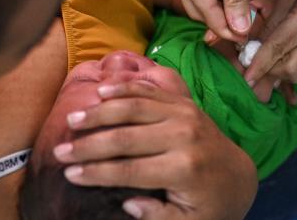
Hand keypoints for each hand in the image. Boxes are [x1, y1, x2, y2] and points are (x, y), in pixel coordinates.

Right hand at [55, 82, 257, 219]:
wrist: (236, 174)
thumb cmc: (208, 203)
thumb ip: (158, 217)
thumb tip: (128, 202)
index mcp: (185, 169)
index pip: (130, 170)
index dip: (96, 172)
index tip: (69, 174)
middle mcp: (184, 136)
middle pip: (127, 137)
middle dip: (89, 144)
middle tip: (60, 150)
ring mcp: (185, 113)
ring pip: (135, 107)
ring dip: (101, 112)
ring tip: (73, 118)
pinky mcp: (183, 101)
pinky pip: (149, 91)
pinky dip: (124, 89)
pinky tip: (101, 92)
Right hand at [170, 0, 254, 42]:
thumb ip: (237, 0)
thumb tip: (240, 31)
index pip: (204, 12)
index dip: (226, 28)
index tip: (246, 39)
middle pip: (199, 11)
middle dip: (223, 21)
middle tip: (248, 29)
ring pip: (202, 2)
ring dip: (224, 9)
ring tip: (248, 11)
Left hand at [245, 0, 296, 101]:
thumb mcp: (285, 0)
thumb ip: (269, 26)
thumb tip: (251, 49)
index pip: (277, 47)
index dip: (259, 64)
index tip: (246, 78)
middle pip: (287, 68)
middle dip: (267, 69)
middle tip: (255, 59)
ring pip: (295, 75)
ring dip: (277, 72)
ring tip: (269, 58)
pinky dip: (289, 73)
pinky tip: (283, 60)